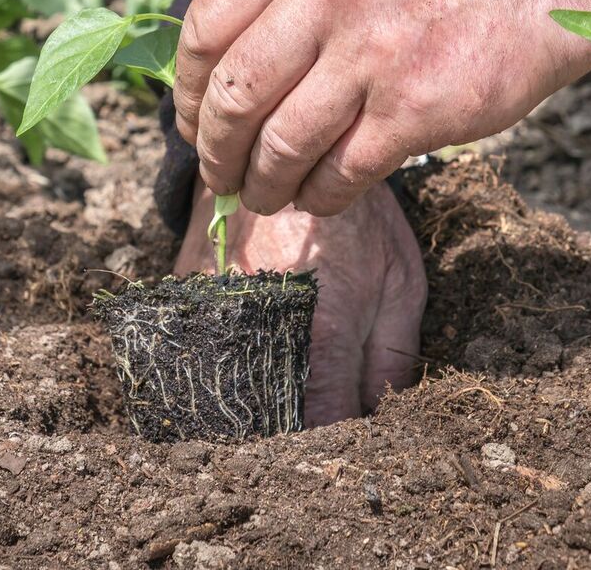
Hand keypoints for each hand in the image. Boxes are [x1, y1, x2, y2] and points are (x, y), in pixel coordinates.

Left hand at [174, 0, 590, 215]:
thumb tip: (211, 78)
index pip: (203, 32)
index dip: (185, 93)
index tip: (193, 123)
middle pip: (233, 98)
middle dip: (215, 153)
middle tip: (220, 176)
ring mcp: (372, 54)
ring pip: (280, 146)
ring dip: (261, 186)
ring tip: (264, 196)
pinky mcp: (414, 109)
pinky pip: (339, 175)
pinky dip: (318, 198)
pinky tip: (318, 196)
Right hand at [176, 178, 425, 423]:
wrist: (291, 149)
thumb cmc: (357, 221)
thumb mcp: (400, 280)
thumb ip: (393, 354)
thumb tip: (380, 413)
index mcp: (327, 328)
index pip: (325, 422)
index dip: (334, 440)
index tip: (342, 438)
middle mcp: (266, 324)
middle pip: (268, 415)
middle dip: (288, 428)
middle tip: (307, 415)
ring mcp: (220, 307)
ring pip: (226, 385)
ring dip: (247, 397)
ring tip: (272, 385)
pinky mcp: (189, 289)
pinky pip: (195, 347)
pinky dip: (215, 359)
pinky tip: (239, 351)